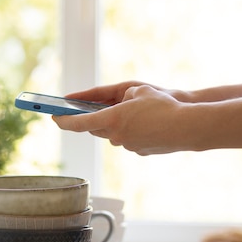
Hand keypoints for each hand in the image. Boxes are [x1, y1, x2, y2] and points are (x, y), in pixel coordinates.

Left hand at [53, 84, 192, 154]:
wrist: (188, 127)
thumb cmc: (164, 105)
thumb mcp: (138, 90)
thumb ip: (120, 98)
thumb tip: (115, 109)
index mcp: (111, 119)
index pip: (78, 123)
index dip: (63, 121)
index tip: (53, 117)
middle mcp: (116, 136)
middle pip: (94, 129)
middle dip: (89, 120)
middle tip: (82, 113)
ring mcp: (127, 146)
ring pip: (112, 134)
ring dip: (112, 125)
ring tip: (125, 113)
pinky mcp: (139, 151)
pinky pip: (128, 139)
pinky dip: (130, 131)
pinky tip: (144, 123)